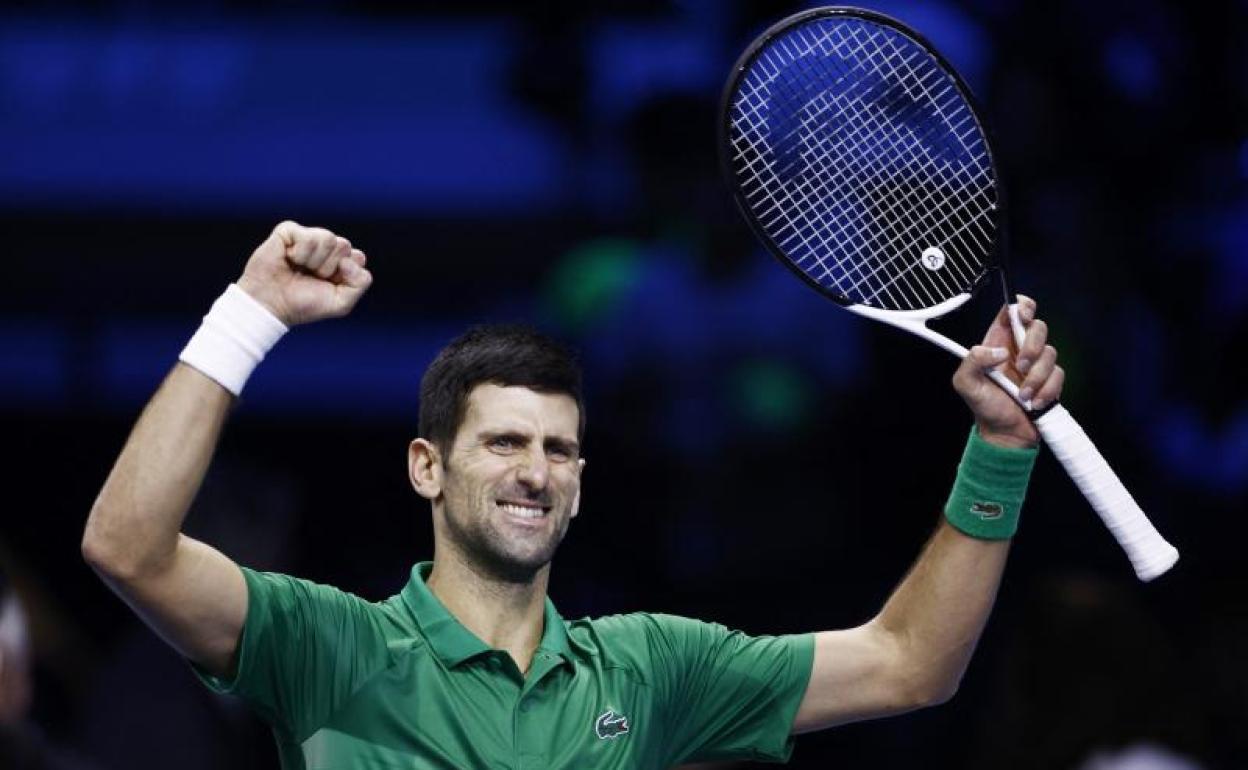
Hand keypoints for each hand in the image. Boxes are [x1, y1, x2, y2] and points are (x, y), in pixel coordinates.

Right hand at [236, 221, 372, 325]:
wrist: (271, 305)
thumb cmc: (304, 305)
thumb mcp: (342, 304)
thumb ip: (360, 283)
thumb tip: (348, 259)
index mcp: (340, 262)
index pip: (358, 258)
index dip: (345, 275)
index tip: (328, 285)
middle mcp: (326, 247)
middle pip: (344, 246)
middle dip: (329, 268)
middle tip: (312, 277)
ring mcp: (308, 238)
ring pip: (329, 238)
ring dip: (314, 261)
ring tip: (300, 268)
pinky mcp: (289, 231)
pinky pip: (308, 236)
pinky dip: (300, 253)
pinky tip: (289, 259)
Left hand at [951, 296, 1064, 448]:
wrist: (1005, 433)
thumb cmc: (984, 407)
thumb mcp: (965, 384)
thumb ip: (972, 361)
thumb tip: (998, 352)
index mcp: (998, 342)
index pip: (1013, 311)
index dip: (1022, 306)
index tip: (1023, 316)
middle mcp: (1019, 349)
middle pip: (1038, 327)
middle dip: (1032, 346)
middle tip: (1021, 367)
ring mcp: (1037, 363)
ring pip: (1050, 352)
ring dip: (1037, 376)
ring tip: (1023, 395)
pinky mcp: (1051, 379)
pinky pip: (1058, 374)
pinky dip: (1047, 390)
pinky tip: (1034, 402)